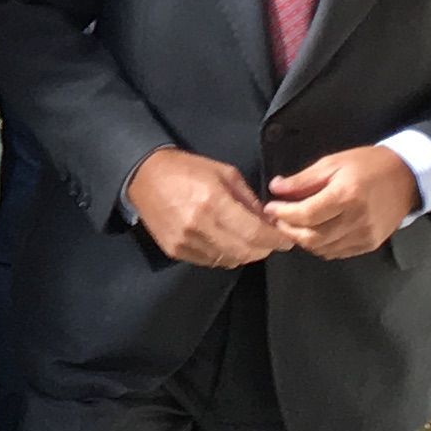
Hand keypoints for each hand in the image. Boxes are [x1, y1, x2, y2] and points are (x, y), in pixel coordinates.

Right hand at [126, 147, 287, 268]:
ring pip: (229, 260)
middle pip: (244, 252)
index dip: (275, 240)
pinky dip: (224, 255)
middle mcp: (200, 225)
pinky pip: (210, 261)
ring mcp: (186, 241)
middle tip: (270, 242)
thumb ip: (248, 199)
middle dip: (263, 249)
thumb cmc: (187, 169)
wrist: (144, 176)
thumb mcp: (224, 173)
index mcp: (213, 201)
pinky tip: (224, 241)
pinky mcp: (175, 251)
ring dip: (244, 253)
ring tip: (247, 240)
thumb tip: (269, 221)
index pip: (254, 232)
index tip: (286, 241)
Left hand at [264, 143, 420, 260]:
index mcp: (346, 195)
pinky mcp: (369, 245)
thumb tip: (276, 189)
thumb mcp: (333, 163)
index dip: (282, 213)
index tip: (269, 208)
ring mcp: (364, 236)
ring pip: (322, 249)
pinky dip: (320, 245)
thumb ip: (303, 179)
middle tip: (277, 219)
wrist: (406, 178)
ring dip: (302, 239)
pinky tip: (315, 232)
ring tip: (294, 225)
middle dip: (288, 230)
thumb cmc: (367, 165)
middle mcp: (356, 220)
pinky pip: (336, 252)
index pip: (306, 214)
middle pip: (312, 237)